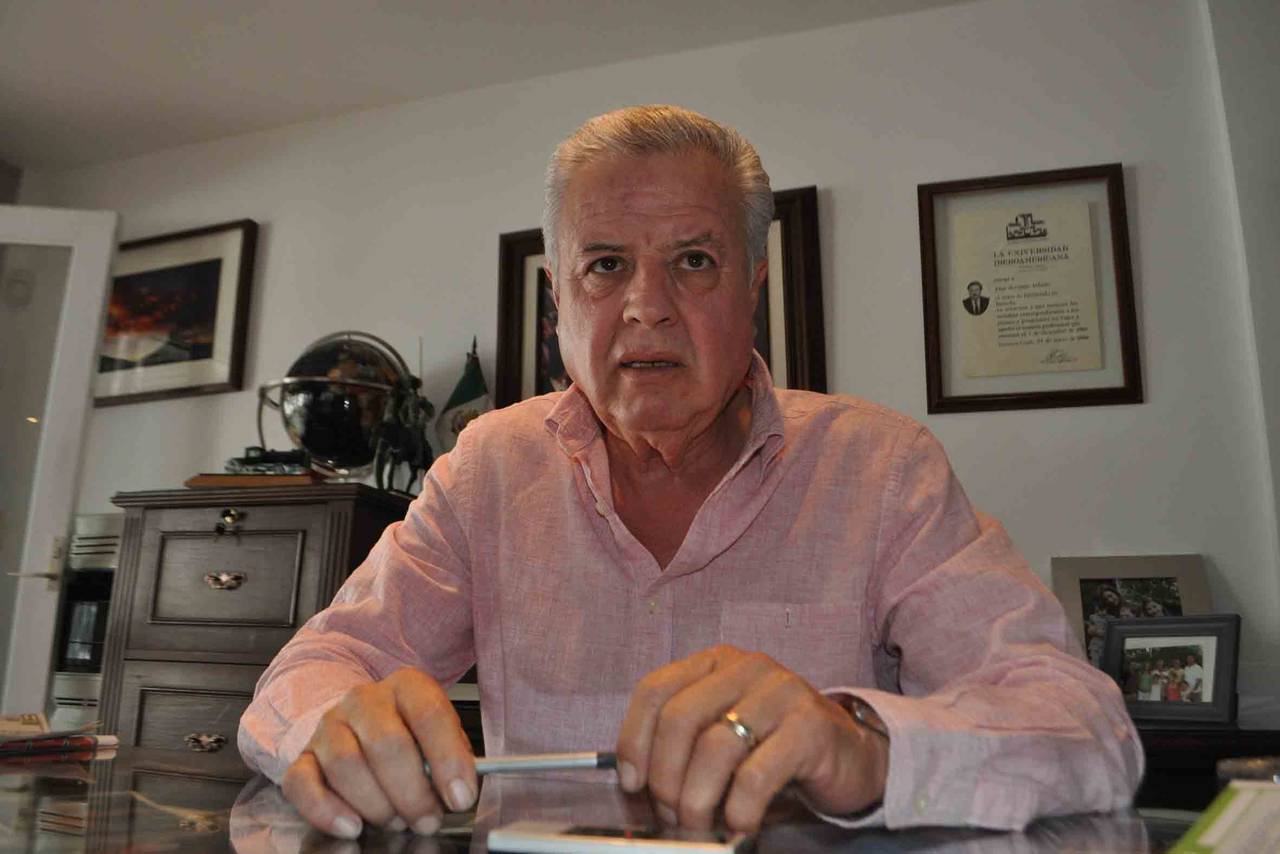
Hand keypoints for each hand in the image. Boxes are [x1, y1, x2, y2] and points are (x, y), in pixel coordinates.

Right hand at [281, 667, 475, 837]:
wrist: (363, 725)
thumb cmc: (410, 736)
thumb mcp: (441, 737)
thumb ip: (452, 758)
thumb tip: (459, 791)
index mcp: (407, 686)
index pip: (429, 714)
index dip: (448, 759)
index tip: (460, 796)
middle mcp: (365, 699)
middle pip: (385, 743)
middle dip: (412, 793)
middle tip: (428, 820)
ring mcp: (329, 725)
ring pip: (345, 764)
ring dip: (376, 804)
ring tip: (396, 821)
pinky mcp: (303, 756)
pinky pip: (302, 783)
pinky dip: (326, 810)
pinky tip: (352, 826)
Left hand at [615, 646, 888, 831]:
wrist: (850, 756)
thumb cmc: (774, 747)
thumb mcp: (724, 732)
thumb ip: (684, 742)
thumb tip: (635, 781)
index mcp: (716, 662)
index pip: (655, 690)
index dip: (634, 740)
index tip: (633, 783)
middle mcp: (747, 667)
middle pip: (679, 719)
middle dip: (665, 778)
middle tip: (670, 815)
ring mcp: (782, 692)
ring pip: (715, 747)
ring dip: (697, 799)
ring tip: (699, 825)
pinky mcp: (811, 727)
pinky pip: (756, 775)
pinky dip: (738, 809)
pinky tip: (738, 824)